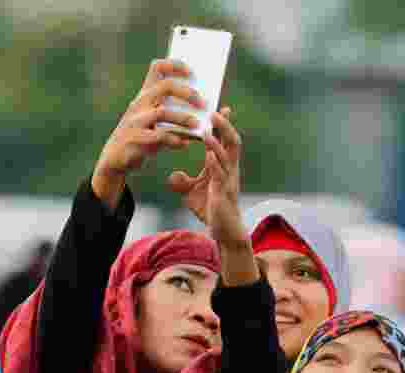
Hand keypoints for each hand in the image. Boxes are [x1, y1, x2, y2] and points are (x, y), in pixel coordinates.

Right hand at [92, 59, 204, 208]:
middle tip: (203, 103)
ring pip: (163, 112)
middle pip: (166, 87)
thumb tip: (202, 111)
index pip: (157, 68)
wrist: (114, 159)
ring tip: (198, 126)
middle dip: (187, 93)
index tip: (192, 72)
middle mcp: (139, 103)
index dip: (176, 65)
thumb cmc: (141, 138)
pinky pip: (158, 136)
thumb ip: (173, 114)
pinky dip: (174, 140)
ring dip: (183, 118)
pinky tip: (184, 144)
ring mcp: (135, 120)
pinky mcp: (134, 139)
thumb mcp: (154, 122)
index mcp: (144, 95)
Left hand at [166, 106, 232, 226]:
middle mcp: (230, 170)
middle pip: (232, 141)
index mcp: (224, 166)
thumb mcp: (192, 193)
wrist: (223, 233)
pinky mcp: (224, 194)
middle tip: (215, 111)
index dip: (223, 125)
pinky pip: (221, 175)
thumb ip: (183, 181)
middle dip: (225, 126)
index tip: (219, 107)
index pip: (225, 140)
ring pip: (227, 156)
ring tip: (208, 129)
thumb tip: (172, 175)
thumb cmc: (211, 210)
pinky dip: (215, 163)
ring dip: (217, 141)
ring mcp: (228, 181)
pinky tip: (208, 154)